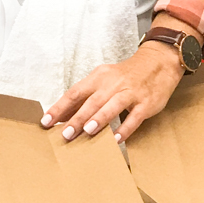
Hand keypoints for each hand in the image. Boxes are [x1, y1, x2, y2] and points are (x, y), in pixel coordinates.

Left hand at [42, 35, 197, 143]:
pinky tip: (116, 139)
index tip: (46, 121)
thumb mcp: (103, 81)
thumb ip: (85, 99)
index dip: (60, 107)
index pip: (74, 92)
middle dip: (77, 118)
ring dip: (99, 119)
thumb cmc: (125, 76)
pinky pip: (134, 117)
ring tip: (87, 131)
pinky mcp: (146, 103)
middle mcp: (112, 83)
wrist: (157, 63)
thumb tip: (62, 118)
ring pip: (112, 105)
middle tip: (65, 134)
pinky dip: (125, 129)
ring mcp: (130, 92)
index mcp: (98, 77)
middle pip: (91, 101)